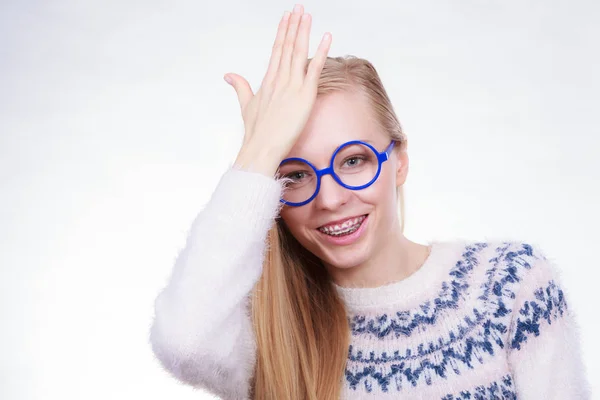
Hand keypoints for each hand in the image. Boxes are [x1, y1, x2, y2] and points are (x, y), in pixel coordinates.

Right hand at [226, 4, 331, 174]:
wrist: (261, 147)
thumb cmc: (255, 132)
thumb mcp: (246, 105)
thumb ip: (240, 87)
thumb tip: (229, 75)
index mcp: (268, 81)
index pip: (277, 50)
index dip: (283, 32)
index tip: (287, 18)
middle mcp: (279, 79)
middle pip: (287, 46)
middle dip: (293, 25)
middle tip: (298, 8)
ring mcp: (292, 86)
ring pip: (298, 52)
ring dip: (303, 32)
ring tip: (307, 15)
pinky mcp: (304, 95)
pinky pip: (314, 69)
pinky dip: (322, 52)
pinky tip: (326, 37)